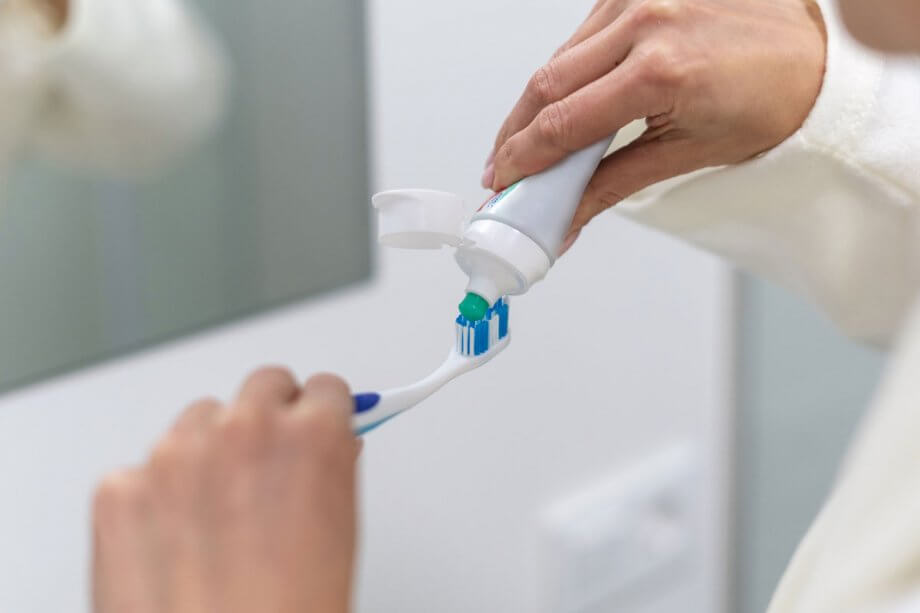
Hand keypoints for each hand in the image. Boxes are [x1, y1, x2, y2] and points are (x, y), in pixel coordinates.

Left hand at [92, 370, 359, 612]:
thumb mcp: (340, 533)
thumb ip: (332, 470)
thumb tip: (326, 443)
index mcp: (310, 438)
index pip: (327, 389)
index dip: (323, 413)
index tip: (316, 422)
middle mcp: (241, 431)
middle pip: (262, 386)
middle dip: (270, 416)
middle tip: (268, 462)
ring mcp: (173, 456)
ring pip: (200, 419)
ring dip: (210, 450)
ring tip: (216, 515)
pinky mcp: (120, 488)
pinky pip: (144, 468)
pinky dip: (158, 495)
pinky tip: (175, 540)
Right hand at [484, 0, 825, 244]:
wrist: (814, 51)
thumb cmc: (771, 99)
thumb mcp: (689, 154)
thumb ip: (614, 184)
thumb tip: (566, 217)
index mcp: (661, 71)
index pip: (563, 124)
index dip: (523, 159)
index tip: (505, 184)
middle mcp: (646, 22)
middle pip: (545, 84)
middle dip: (515, 134)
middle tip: (505, 170)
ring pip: (558, 57)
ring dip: (536, 104)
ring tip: (531, 142)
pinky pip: (582, 35)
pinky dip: (567, 72)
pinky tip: (567, 100)